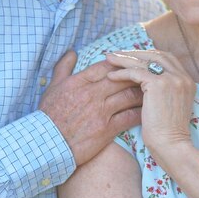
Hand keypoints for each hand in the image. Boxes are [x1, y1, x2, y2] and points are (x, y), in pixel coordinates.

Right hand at [39, 50, 142, 164]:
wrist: (47, 146)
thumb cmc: (48, 116)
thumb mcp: (52, 87)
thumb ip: (63, 67)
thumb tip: (72, 52)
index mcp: (79, 82)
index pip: (106, 66)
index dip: (120, 63)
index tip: (130, 63)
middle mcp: (92, 94)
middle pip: (122, 78)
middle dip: (136, 75)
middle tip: (148, 74)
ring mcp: (100, 111)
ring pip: (128, 96)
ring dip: (142, 92)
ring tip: (152, 91)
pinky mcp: (106, 129)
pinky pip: (129, 117)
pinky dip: (140, 112)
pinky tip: (147, 111)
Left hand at [106, 50, 195, 161]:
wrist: (171, 147)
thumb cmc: (167, 133)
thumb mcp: (170, 106)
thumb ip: (164, 90)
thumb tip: (144, 80)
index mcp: (187, 81)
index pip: (166, 58)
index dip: (148, 55)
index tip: (132, 56)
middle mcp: (182, 76)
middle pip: (155, 55)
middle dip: (135, 53)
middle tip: (117, 53)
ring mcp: (172, 79)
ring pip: (144, 61)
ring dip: (124, 59)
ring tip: (109, 59)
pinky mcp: (158, 84)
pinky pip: (135, 73)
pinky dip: (121, 72)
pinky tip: (110, 76)